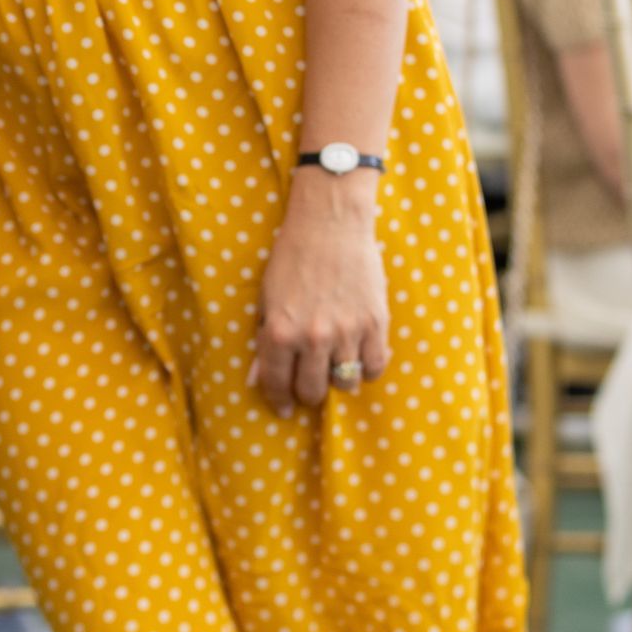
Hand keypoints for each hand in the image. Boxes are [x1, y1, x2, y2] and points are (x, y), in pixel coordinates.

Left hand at [250, 176, 389, 414]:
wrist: (330, 223)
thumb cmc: (292, 257)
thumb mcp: (266, 298)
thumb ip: (263, 341)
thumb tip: (256, 380)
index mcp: (280, 331)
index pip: (277, 384)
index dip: (280, 401)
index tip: (285, 408)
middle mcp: (312, 337)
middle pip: (313, 391)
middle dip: (309, 393)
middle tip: (311, 384)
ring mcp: (346, 332)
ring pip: (345, 383)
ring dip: (339, 380)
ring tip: (336, 365)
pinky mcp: (375, 323)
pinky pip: (374, 366)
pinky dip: (368, 368)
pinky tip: (360, 357)